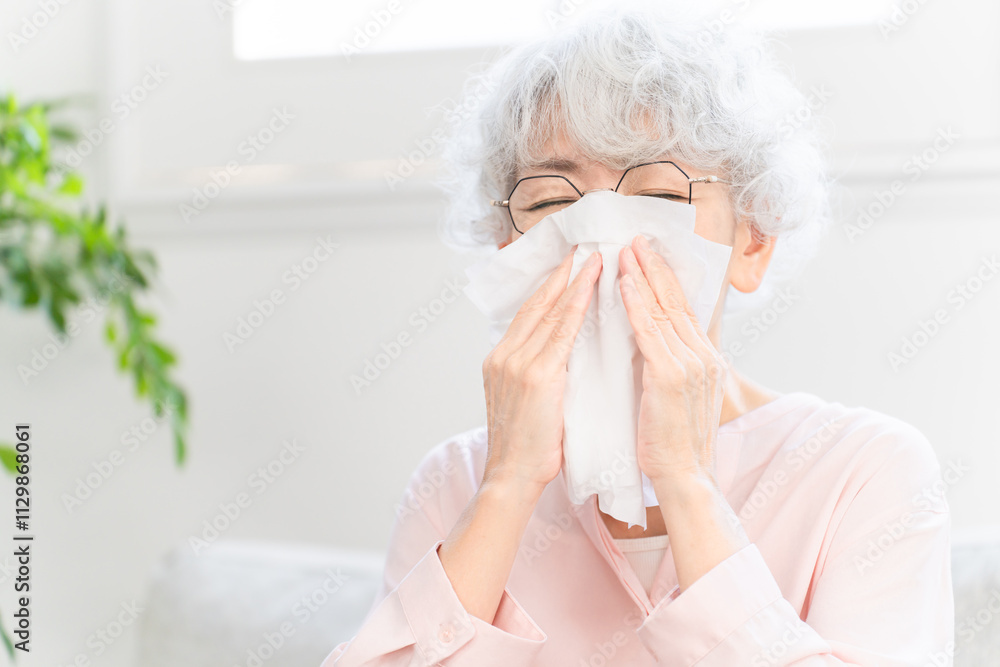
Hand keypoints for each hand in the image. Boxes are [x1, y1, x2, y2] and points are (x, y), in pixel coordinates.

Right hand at [481, 247, 602, 494]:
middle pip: (535, 305)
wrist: (511, 477)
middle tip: (580, 250)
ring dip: (574, 283)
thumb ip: (537, 375)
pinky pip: (562, 333)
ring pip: (550, 313)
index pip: (526, 315)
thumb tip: (562, 359)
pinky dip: (576, 306)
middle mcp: (504, 355)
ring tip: (593, 261)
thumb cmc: (525, 449)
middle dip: (559, 275)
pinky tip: (590, 288)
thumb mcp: (525, 403)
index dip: (546, 288)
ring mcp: (517, 364)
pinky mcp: (536, 376)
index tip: (564, 267)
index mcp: (499, 361)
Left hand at [617, 234, 728, 487]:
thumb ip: (670, 367)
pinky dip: (635, 302)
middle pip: (676, 300)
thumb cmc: (674, 444)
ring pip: (663, 309)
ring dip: (641, 275)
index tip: (648, 255)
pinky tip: (622, 283)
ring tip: (625, 250)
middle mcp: (703, 355)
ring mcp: (690, 363)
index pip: (683, 309)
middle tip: (636, 238)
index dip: (664, 279)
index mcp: (706, 359)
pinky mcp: (670, 375)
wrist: (685, 478)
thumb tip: (649, 347)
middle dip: (654, 266)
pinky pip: (648, 330)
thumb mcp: (679, 398)